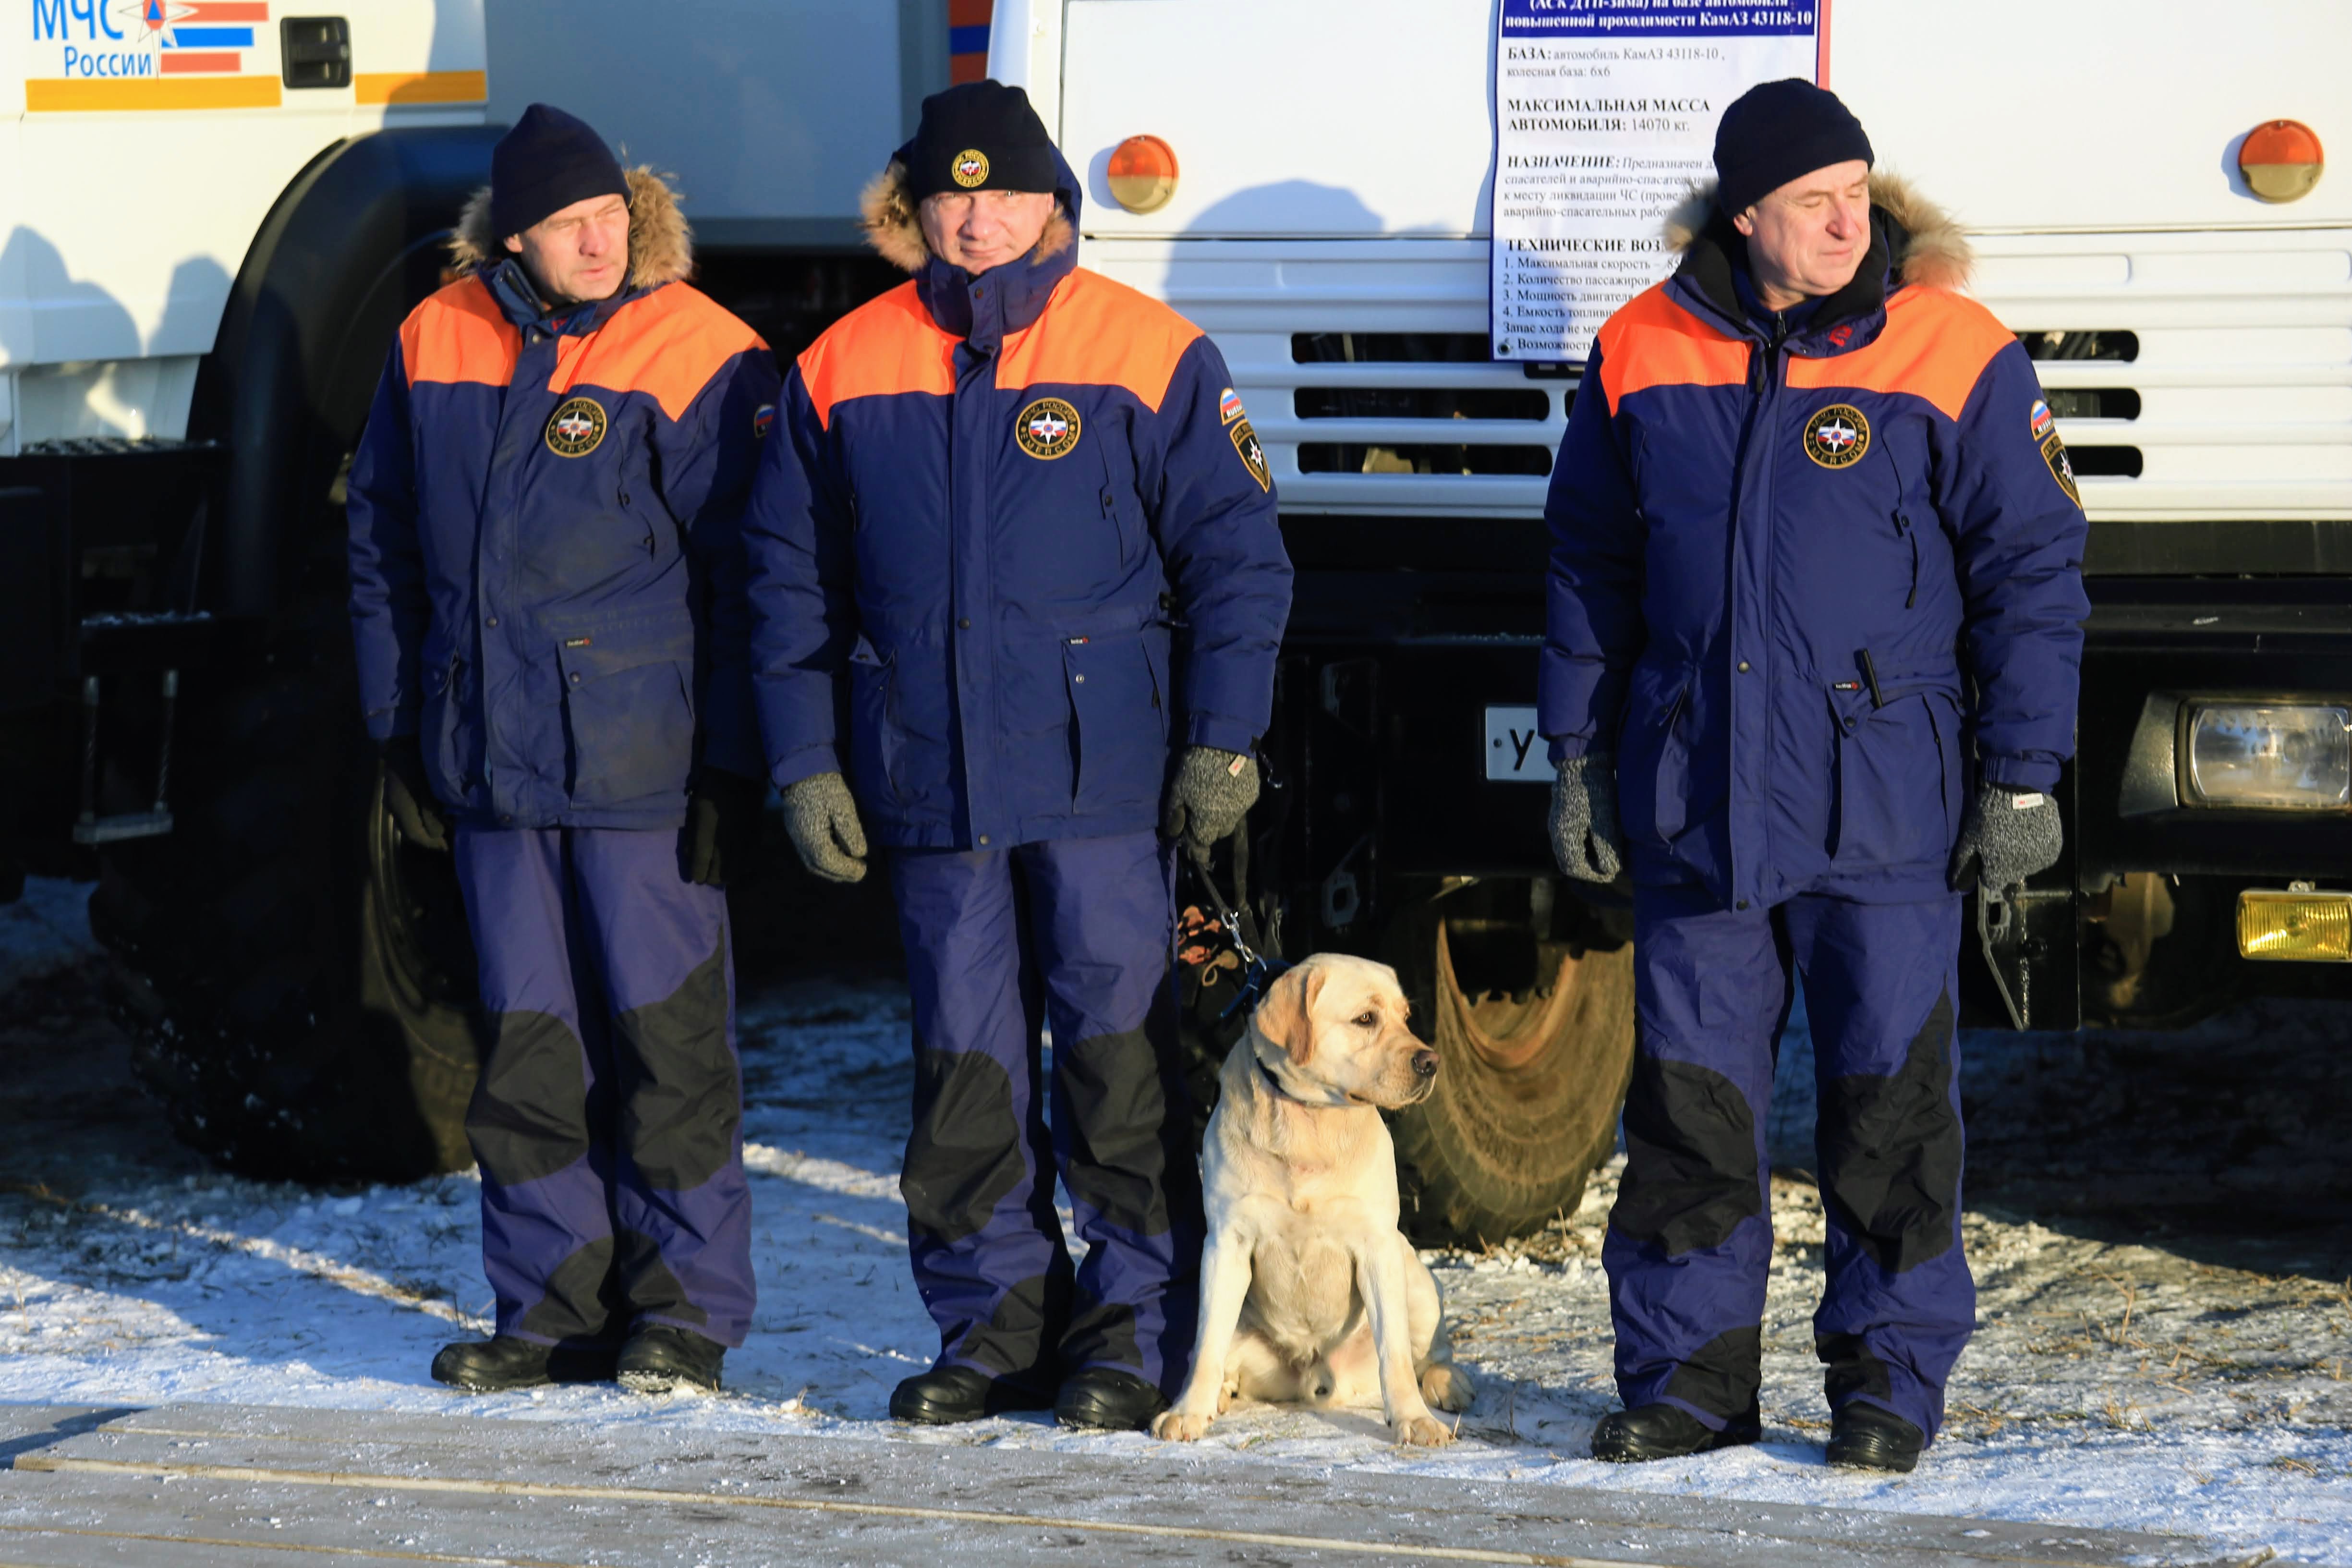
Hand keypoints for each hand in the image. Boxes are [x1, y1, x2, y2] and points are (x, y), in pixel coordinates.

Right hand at [378, 737, 449, 851]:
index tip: (447, 849)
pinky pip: (410, 814)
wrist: (400, 742)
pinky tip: (435, 818)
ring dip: (426, 830)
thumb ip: (432, 813)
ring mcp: (395, 801)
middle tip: (447, 843)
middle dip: (429, 839)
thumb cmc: (416, 764)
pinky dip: (423, 820)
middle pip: (411, 832)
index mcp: (401, 808)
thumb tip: (437, 835)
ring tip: (443, 832)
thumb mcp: (427, 789)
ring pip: (411, 824)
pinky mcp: (398, 794)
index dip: (431, 844)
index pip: (415, 836)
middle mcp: (395, 808)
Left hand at [684, 767, 766, 888]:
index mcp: (707, 834)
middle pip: (718, 874)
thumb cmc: (711, 790)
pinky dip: (741, 867)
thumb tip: (690, 853)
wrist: (739, 775)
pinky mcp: (755, 839)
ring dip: (726, 875)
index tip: (695, 878)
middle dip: (711, 878)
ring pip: (735, 871)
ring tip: (721, 874)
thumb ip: (692, 835)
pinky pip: (749, 861)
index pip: (701, 865)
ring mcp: (743, 842)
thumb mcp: (694, 810)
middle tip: (707, 876)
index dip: (697, 874)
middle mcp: (726, 843)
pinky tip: (738, 866)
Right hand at [779, 771, 867, 882]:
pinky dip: (823, 862)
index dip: (846, 869)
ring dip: (831, 870)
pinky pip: (808, 855)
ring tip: (849, 868)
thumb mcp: (843, 806)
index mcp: (811, 836)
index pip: (828, 862)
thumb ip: (851, 832)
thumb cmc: (825, 787)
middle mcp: (800, 841)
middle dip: (839, 874)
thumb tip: (859, 854)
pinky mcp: (795, 831)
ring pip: (811, 863)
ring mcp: (795, 837)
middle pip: (818, 867)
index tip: (863, 870)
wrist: (801, 770)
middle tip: (859, 873)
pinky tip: (836, 856)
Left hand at [1162, 746, 1259, 852]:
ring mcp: (1243, 806)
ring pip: (1231, 821)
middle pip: (1218, 833)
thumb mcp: (1178, 789)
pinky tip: (1226, 790)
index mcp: (1209, 818)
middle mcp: (1229, 817)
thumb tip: (1173, 835)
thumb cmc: (1196, 765)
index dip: (1196, 849)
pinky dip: (1232, 803)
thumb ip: (1175, 814)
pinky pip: (1241, 807)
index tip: (1191, 852)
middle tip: (1199, 818)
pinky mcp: (1253, 794)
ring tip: (1213, 802)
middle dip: (1209, 830)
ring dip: (1221, 817)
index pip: (1203, 843)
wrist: (1225, 740)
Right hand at [1548, 753, 1623, 882]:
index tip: (1611, 873)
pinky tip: (1595, 838)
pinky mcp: (1560, 813)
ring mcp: (1556, 821)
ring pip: (1567, 850)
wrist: (1583, 761)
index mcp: (1564, 835)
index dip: (1593, 875)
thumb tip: (1609, 870)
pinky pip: (1567, 838)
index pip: (1573, 868)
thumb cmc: (1596, 791)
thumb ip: (1607, 849)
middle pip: (1568, 861)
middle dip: (1588, 868)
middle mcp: (1555, 831)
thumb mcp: (1605, 821)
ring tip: (1604, 854)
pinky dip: (1581, 845)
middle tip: (1608, 866)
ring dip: (1584, 857)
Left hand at [1949, 782, 2062, 896]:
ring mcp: (2041, 861)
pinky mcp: (2054, 849)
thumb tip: (1957, 888)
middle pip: (2010, 875)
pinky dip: (2036, 848)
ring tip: (2016, 833)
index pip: (1992, 881)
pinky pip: (2042, 856)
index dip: (1987, 868)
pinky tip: (2030, 831)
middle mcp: (2022, 871)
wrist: (2020, 791)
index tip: (1987, 853)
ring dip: (2021, 856)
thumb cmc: (1988, 816)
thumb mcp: (1970, 839)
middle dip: (2004, 863)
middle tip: (2001, 840)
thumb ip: (1964, 865)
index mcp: (2000, 871)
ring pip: (2027, 866)